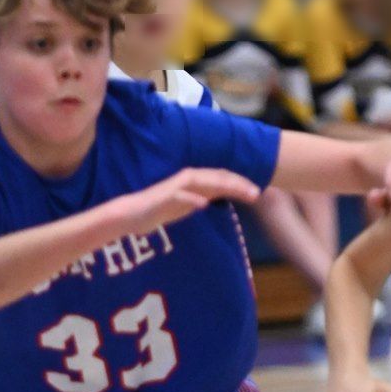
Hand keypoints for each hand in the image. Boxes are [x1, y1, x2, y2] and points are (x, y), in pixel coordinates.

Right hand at [116, 167, 260, 238]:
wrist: (132, 214)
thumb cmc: (161, 209)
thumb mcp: (189, 203)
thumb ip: (205, 197)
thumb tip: (223, 196)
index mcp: (195, 181)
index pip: (222, 179)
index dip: (241, 184)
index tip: (258, 192)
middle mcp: (189, 179)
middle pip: (219, 178)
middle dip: (239, 184)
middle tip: (257, 193)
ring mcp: (177, 187)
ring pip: (205, 182)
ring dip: (225, 186)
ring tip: (242, 193)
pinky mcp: (165, 197)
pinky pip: (181, 196)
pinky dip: (193, 198)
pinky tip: (205, 203)